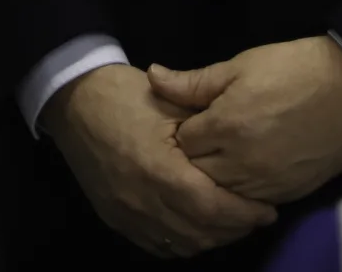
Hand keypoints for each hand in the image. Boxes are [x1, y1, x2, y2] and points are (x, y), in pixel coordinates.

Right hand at [39, 65, 276, 258]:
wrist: (73, 100)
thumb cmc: (125, 95)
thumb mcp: (170, 103)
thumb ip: (207, 131)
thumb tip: (246, 152)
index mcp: (158, 169)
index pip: (212, 207)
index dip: (244, 214)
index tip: (268, 209)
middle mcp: (141, 200)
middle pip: (200, 233)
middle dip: (234, 228)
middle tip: (256, 215)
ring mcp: (125, 214)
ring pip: (181, 244)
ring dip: (211, 238)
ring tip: (231, 221)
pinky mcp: (115, 218)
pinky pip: (157, 245)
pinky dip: (183, 241)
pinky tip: (197, 226)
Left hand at [148, 37, 341, 206]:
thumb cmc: (296, 69)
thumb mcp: (240, 66)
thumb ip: (193, 81)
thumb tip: (153, 77)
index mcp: (226, 126)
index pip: (181, 142)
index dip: (182, 129)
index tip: (190, 118)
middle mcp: (242, 162)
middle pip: (197, 173)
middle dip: (194, 157)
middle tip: (203, 137)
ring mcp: (267, 183)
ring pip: (222, 193)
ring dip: (216, 176)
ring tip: (224, 152)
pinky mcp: (289, 193)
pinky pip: (251, 202)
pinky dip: (242, 190)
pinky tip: (247, 168)